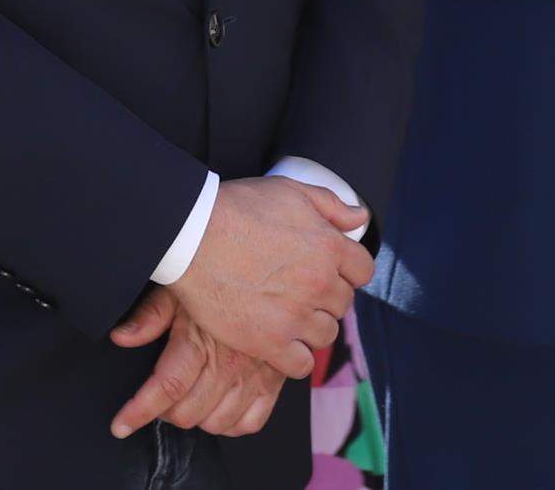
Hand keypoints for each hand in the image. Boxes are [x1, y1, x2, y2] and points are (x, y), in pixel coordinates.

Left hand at [108, 289, 285, 435]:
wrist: (276, 268)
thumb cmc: (223, 275)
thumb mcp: (182, 285)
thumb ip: (151, 315)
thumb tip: (121, 338)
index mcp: (200, 340)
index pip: (166, 387)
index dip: (139, 412)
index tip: (120, 425)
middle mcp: (228, 364)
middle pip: (187, 413)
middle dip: (166, 411)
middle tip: (162, 395)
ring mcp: (254, 376)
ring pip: (216, 423)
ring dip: (198, 417)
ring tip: (190, 396)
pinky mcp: (275, 382)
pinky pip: (250, 423)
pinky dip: (232, 423)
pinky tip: (220, 404)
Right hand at [169, 176, 370, 375]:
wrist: (191, 234)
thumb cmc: (236, 208)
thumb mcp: (288, 190)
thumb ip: (330, 205)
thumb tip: (360, 219)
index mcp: (328, 247)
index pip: (363, 271)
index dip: (346, 270)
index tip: (327, 270)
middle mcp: (318, 284)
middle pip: (342, 304)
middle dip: (325, 297)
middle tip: (298, 290)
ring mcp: (295, 316)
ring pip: (325, 334)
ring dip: (311, 326)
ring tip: (287, 314)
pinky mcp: (269, 342)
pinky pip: (301, 364)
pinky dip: (294, 356)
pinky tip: (280, 341)